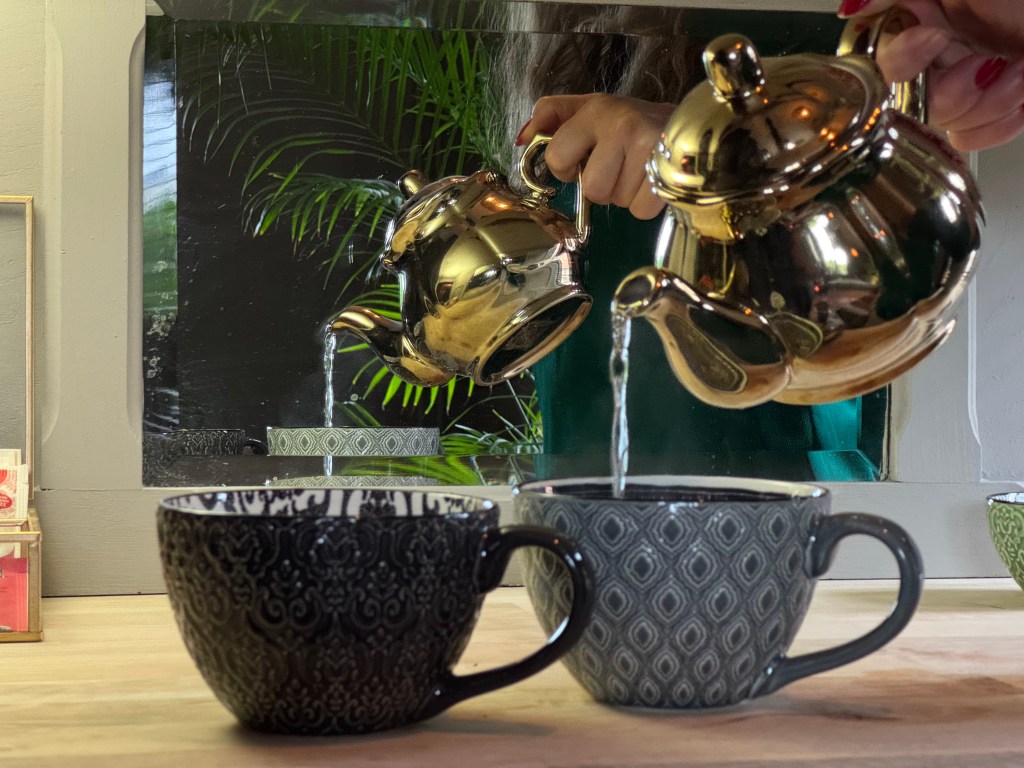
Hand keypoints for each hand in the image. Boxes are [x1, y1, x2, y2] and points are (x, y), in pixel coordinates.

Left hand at [516, 93, 675, 219]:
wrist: (690, 123)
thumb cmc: (631, 121)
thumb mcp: (589, 109)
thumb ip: (552, 117)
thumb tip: (522, 139)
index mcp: (596, 109)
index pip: (557, 158)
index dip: (566, 169)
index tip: (582, 161)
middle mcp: (621, 124)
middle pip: (592, 189)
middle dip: (603, 186)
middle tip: (618, 167)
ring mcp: (647, 146)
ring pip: (617, 201)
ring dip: (625, 194)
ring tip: (638, 170)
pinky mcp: (668, 170)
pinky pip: (640, 210)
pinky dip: (645, 204)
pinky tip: (653, 181)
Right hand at [838, 0, 1023, 149]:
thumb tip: (852, 6)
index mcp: (930, 11)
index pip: (881, 50)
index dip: (901, 57)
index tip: (931, 40)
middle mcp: (945, 47)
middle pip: (906, 97)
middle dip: (949, 87)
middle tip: (984, 64)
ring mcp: (970, 81)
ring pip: (941, 121)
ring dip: (985, 103)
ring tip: (1017, 73)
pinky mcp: (995, 110)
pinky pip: (971, 137)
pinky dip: (1000, 122)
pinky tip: (1020, 93)